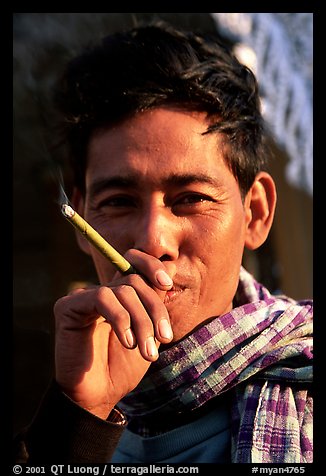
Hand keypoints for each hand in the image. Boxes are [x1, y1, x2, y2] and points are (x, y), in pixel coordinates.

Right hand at [53, 250, 174, 417]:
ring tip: (148, 351)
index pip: (134, 262)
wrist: (99, 396)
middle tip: (165, 338)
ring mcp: (84, 297)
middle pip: (134, 279)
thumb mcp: (149, 332)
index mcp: (120, 294)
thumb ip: (154, 303)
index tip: (168, 286)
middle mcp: (102, 291)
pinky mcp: (68, 306)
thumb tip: (169, 270)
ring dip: (142, 321)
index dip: (152, 266)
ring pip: (122, 290)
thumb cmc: (123, 366)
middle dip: (154, 309)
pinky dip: (121, 319)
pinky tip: (128, 342)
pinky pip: (101, 298)